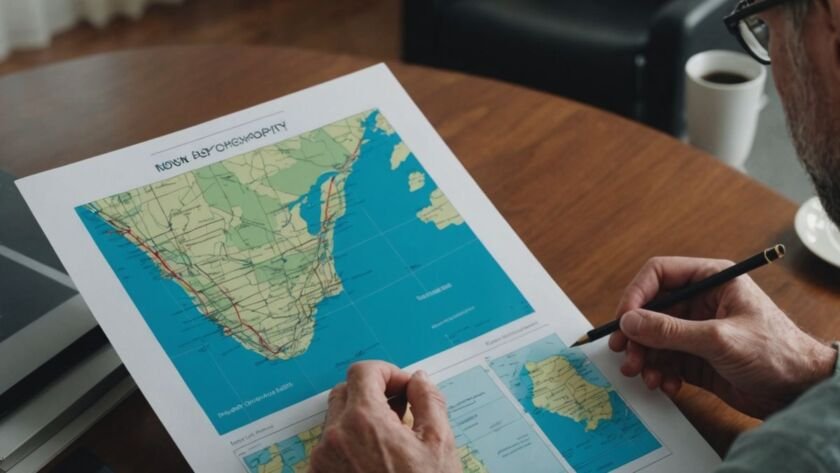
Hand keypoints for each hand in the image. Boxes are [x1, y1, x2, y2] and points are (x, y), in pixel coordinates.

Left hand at [310, 361, 459, 472]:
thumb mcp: (439, 445)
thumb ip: (428, 401)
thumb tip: (418, 379)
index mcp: (363, 421)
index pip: (363, 371)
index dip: (389, 373)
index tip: (406, 389)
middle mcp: (333, 437)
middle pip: (346, 393)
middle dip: (374, 394)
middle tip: (402, 411)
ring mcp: (321, 462)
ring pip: (336, 422)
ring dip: (362, 421)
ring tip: (393, 441)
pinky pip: (330, 449)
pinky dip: (351, 445)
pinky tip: (377, 462)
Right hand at [609, 257, 836, 418]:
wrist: (801, 392)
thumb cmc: (777, 353)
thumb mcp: (719, 339)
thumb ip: (671, 331)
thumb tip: (629, 322)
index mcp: (711, 280)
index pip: (659, 274)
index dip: (636, 295)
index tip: (623, 320)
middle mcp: (700, 302)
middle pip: (650, 309)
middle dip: (636, 334)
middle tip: (626, 354)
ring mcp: (697, 330)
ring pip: (653, 337)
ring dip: (644, 357)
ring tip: (644, 374)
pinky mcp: (696, 357)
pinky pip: (664, 360)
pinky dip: (659, 372)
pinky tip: (666, 384)